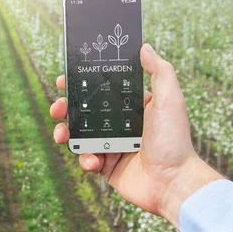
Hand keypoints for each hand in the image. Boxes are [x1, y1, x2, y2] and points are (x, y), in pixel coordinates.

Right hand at [50, 43, 222, 228]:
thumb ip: (159, 72)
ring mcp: (112, 145)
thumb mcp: (170, 100)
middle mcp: (120, 124)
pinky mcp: (107, 166)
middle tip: (58, 107)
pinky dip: (84, 158)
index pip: (101, 90)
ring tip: (61, 134)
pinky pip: (86, 158)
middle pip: (84, 111)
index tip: (64, 79)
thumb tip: (145, 47)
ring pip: (79, 134)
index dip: (82, 84)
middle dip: (66, 107)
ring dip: (66, 132)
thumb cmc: (174, 141)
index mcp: (132, 107)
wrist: (173, 184)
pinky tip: (92, 160)